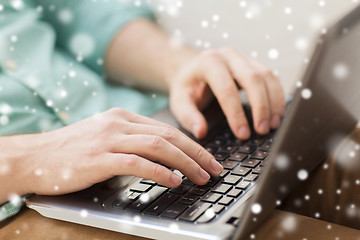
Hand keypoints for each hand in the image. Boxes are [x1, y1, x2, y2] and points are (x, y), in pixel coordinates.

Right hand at [21, 108, 222, 195]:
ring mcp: (109, 139)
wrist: (34, 156)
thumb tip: (162, 153)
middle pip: (169, 135)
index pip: (167, 128)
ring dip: (186, 163)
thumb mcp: (104, 135)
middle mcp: (119, 123)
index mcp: (122, 116)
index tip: (208, 157)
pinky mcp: (99, 158)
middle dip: (197, 153)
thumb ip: (130, 139)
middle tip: (214, 168)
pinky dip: (160, 172)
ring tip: (201, 177)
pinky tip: (174, 181)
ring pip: (159, 147)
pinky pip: (138, 163)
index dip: (192, 144)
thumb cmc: (71, 149)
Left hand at [169, 48, 284, 139]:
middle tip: (262, 131)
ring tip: (273, 125)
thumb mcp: (179, 102)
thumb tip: (201, 132)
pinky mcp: (255, 64)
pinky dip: (277, 97)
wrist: (193, 71)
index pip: (226, 88)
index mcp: (208, 62)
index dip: (236, 113)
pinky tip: (277, 115)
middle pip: (252, 78)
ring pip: (266, 76)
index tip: (242, 134)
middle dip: (260, 106)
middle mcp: (228, 55)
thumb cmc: (188, 88)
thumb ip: (188, 116)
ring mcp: (244, 58)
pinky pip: (272, 78)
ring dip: (273, 102)